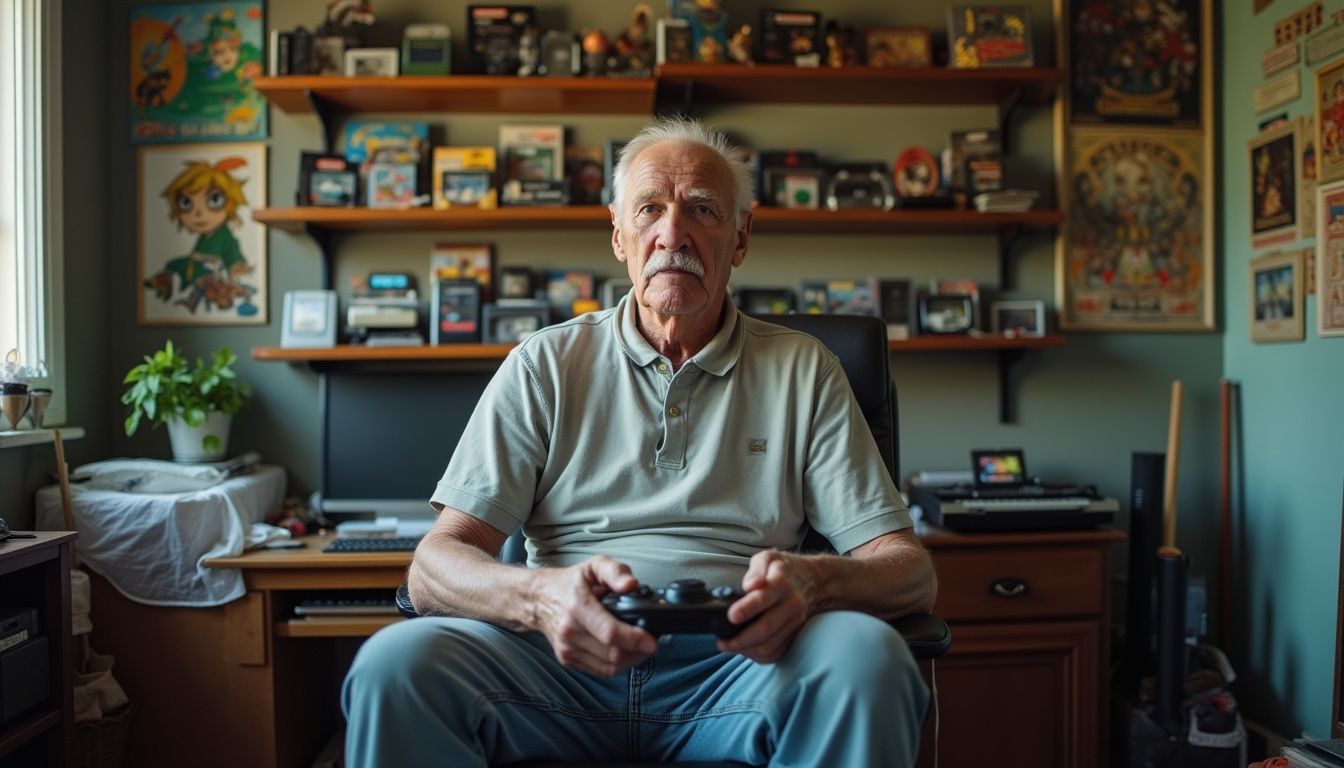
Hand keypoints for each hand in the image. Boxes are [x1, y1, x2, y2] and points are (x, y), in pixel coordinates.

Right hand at [531, 555, 658, 676]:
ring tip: (641, 648)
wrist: (538, 599)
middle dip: (639, 652)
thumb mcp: (594, 566)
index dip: (635, 639)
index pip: (610, 632)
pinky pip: (600, 671)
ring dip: (631, 661)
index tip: (652, 641)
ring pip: (609, 667)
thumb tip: (632, 585)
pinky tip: (625, 653)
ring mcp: (567, 649)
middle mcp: (570, 632)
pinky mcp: (568, 659)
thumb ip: (615, 571)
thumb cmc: (570, 583)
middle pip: (613, 654)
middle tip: (652, 642)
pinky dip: (618, 665)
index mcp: (578, 607)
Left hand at [716, 550, 814, 663]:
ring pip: (769, 645)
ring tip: (729, 646)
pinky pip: (776, 653)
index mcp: (782, 583)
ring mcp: (795, 622)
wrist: (813, 581)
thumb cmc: (783, 569)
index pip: (763, 597)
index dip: (746, 609)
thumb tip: (750, 586)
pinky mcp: (795, 635)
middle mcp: (792, 604)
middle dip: (740, 639)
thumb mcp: (768, 558)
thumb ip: (755, 571)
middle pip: (766, 628)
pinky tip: (744, 649)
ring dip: (746, 650)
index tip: (730, 617)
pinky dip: (758, 656)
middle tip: (721, 641)